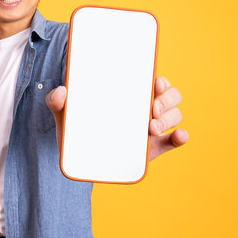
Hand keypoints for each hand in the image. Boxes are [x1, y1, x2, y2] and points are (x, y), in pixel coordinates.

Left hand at [46, 76, 187, 159]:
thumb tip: (60, 92)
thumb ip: (57, 101)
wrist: (79, 158)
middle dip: (166, 100)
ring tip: (151, 128)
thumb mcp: (65, 113)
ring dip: (169, 118)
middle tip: (151, 109)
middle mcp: (145, 107)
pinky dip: (180, 136)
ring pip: (174, 115)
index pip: (152, 81)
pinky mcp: (154, 148)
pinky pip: (174, 140)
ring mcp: (152, 127)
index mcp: (128, 94)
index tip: (156, 83)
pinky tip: (179, 135)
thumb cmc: (77, 128)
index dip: (160, 80)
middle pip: (169, 96)